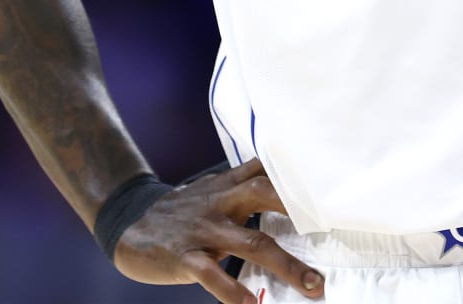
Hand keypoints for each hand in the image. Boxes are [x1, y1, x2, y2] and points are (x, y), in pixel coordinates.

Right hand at [111, 159, 323, 302]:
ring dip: (287, 265)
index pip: (269, 170)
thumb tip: (290, 189)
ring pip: (253, 243)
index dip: (300, 176)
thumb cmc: (183, 209)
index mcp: (230, 184)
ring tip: (313, 286)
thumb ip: (246, 184)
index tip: (333, 188)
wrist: (128, 222)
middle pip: (267, 196)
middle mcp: (221, 202)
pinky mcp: (185, 257)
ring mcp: (204, 229)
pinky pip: (213, 276)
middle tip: (335, 232)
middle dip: (303, 213)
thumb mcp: (214, 188)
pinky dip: (235, 293)